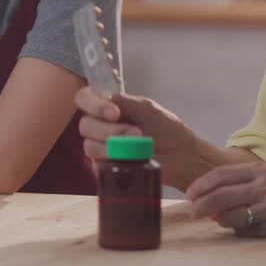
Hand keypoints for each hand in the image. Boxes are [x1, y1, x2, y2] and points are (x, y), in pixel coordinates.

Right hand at [74, 87, 197, 189]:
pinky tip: (129, 159)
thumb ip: (124, 102)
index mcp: (108, 106)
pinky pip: (97, 164)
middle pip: (85, 124)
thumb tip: (105, 100)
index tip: (115, 113)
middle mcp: (100, 125)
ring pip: (89, 145)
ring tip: (136, 147)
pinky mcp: (105, 167)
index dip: (93, 104)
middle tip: (136, 134)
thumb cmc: (166, 128)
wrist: (180, 155)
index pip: (84, 98)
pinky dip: (112, 160)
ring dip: (112, 146)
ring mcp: (101, 147)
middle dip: (110, 130)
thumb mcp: (147, 108)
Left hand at [187, 162, 265, 237]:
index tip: (190, 193)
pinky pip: (248, 229)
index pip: (221, 175)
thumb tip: (216, 194)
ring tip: (210, 219)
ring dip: (217, 218)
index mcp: (260, 170)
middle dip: (201, 204)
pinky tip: (235, 226)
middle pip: (221, 195)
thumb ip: (245, 181)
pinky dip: (237, 229)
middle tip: (192, 211)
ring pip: (231, 214)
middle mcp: (263, 186)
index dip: (202, 185)